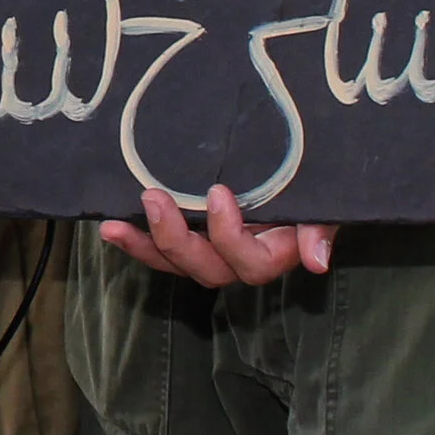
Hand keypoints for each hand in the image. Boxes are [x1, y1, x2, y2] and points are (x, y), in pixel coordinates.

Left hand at [100, 184, 336, 287]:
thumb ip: (320, 227)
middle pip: (207, 269)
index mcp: (275, 251)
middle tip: (153, 197)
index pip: (252, 264)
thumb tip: (317, 261)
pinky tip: (110, 227)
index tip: (218, 193)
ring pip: (177, 264)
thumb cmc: (315, 182)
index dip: (230, 235)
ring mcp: (212, 251)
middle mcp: (241, 259)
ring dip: (144, 245)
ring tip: (114, 225)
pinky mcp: (190, 238)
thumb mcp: (323, 199)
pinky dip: (136, 241)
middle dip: (175, 239)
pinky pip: (161, 251)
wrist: (300, 165)